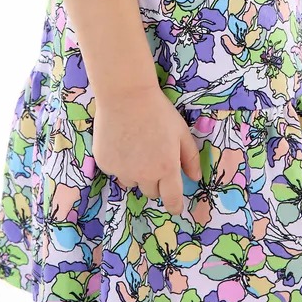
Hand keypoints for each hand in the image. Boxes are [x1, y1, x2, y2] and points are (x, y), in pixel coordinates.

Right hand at [92, 85, 202, 215]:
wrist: (125, 95)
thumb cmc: (158, 111)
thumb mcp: (181, 131)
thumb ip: (190, 157)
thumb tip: (195, 178)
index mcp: (166, 168)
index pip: (171, 199)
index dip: (174, 205)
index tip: (175, 206)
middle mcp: (144, 174)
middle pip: (151, 192)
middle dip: (155, 181)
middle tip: (154, 158)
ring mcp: (122, 171)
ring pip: (132, 182)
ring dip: (136, 173)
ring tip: (136, 146)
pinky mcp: (105, 164)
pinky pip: (115, 171)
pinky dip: (119, 162)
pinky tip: (121, 141)